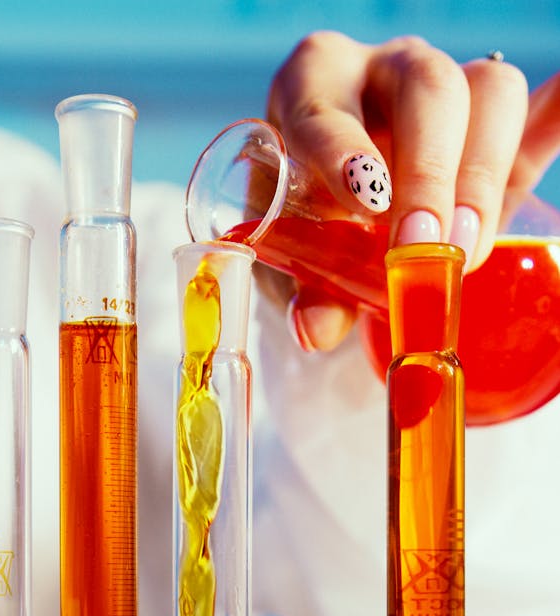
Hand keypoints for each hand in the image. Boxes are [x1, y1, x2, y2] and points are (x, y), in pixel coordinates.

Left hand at [264, 33, 546, 350]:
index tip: (366, 202)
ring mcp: (447, 91)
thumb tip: (317, 329)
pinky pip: (538, 112)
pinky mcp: (495, 128)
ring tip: (464, 249)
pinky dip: (555, 118)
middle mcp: (384, 74)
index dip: (345, 149)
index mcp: (316, 86)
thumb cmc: (309, 220)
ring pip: (489, 92)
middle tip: (425, 247)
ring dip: (482, 176)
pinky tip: (559, 125)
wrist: (342, 210)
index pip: (327, 103)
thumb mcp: (295, 252)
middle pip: (428, 87)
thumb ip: (306, 285)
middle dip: (431, 173)